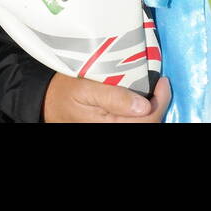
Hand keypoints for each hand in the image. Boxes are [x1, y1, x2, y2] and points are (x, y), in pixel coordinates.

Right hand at [44, 74, 170, 122]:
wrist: (47, 103)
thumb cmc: (64, 92)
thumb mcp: (85, 88)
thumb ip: (113, 96)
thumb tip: (144, 105)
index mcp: (109, 125)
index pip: (148, 119)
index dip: (161, 100)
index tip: (164, 81)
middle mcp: (113, 129)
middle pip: (149, 123)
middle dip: (159, 105)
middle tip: (160, 84)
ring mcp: (112, 128)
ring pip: (143, 125)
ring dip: (152, 110)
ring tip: (153, 91)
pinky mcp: (111, 126)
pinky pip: (133, 123)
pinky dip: (142, 115)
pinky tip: (142, 101)